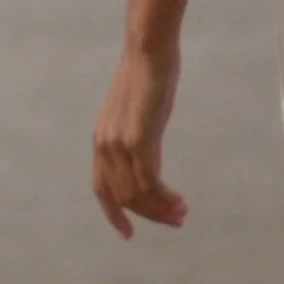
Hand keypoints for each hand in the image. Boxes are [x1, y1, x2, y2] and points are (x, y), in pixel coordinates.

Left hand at [92, 46, 188, 238]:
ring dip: (160, 209)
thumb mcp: (138, 111)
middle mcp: (104, 146)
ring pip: (136, 194)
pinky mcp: (138, 140)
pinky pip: (149, 182)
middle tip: (176, 221)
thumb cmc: (148, 73)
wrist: (148, 49)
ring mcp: (119, 144)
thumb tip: (147, 148)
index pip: (101, 188)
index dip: (114, 214)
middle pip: (122, 197)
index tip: (128, 234)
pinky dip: (164, 197)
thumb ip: (137, 133)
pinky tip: (179, 200)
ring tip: (182, 213)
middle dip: (149, 214)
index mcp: (101, 140)